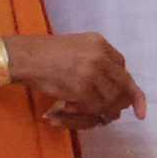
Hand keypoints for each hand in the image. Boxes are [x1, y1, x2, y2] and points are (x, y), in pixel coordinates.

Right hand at [8, 33, 142, 128]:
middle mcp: (99, 56)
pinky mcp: (81, 88)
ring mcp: (91, 72)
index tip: (129, 98)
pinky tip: (86, 112)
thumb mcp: (78, 45)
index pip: (122, 66)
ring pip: (111, 97)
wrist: (27, 57)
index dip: (126, 84)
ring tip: (101, 114)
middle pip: (122, 83)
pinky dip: (93, 112)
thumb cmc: (48, 52)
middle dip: (123, 100)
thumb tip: (112, 81)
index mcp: (99, 43)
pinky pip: (96, 105)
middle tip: (117, 112)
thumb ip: (97, 58)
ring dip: (107, 108)